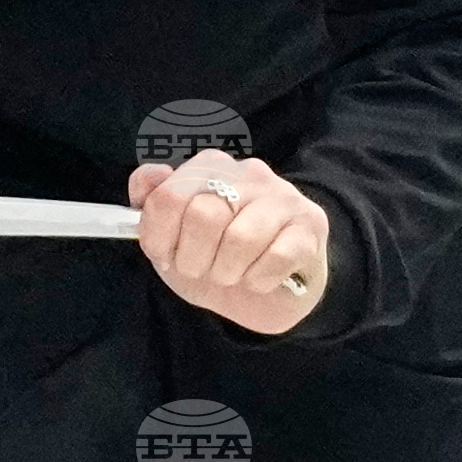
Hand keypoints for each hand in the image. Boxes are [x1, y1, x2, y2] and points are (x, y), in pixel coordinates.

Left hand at [129, 150, 329, 334]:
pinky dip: (259, 280)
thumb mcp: (170, 236)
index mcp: (211, 167)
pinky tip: (259, 279)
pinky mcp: (311, 223)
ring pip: (240, 238)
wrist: (263, 294)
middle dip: (194, 258)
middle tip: (202, 269)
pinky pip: (275, 257)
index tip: (166, 255)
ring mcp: (283, 195)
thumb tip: (150, 175)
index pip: (169, 196)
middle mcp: (249, 172)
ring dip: (227, 271)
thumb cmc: (214, 258)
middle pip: (203, 215)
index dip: (159, 237)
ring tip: (231, 275)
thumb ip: (152, 203)